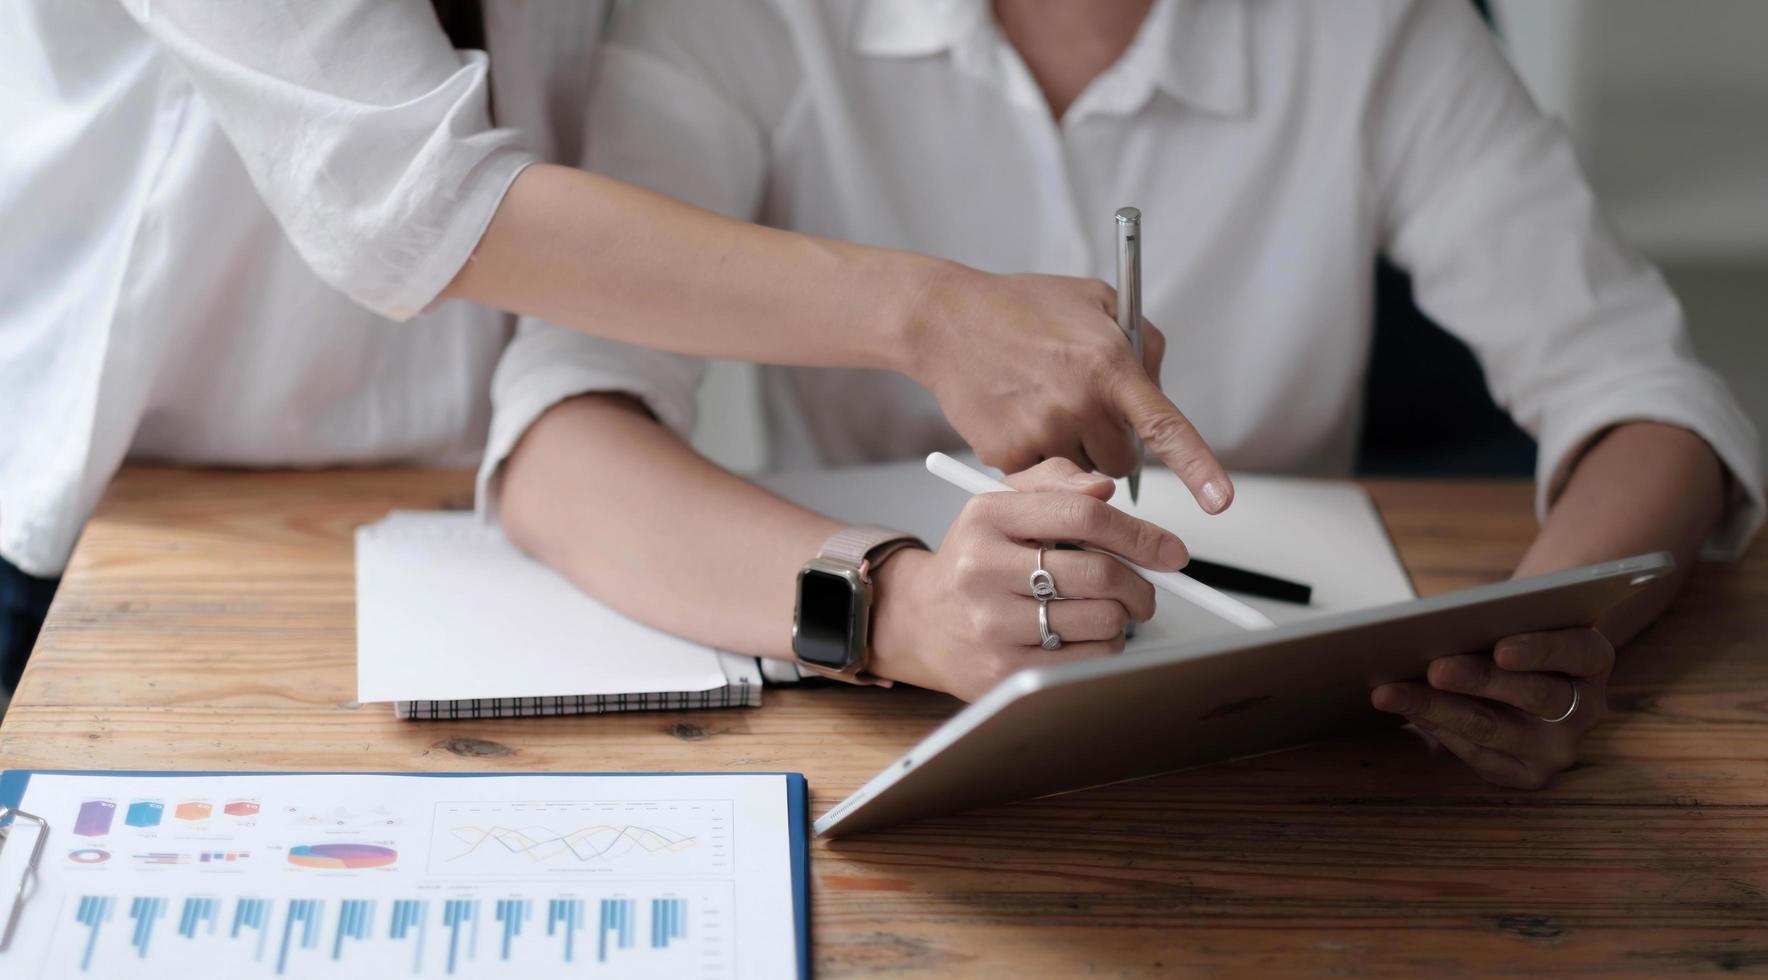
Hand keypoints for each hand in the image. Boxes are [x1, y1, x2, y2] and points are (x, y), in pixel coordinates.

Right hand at [869, 458, 1180, 700]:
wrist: (921, 620)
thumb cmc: (975, 558)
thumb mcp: (1002, 503)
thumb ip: (1055, 483)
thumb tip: (1105, 487)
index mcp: (988, 517)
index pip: (1084, 515)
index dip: (1139, 534)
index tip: (1170, 551)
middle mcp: (983, 570)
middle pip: (1100, 573)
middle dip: (1140, 584)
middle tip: (1143, 591)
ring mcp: (991, 625)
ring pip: (1102, 621)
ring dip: (1120, 619)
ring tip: (1100, 613)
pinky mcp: (1003, 673)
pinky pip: (1087, 661)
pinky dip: (1102, 649)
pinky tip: (1082, 637)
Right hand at [905, 264, 1232, 514]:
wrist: (947, 320)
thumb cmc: (1023, 307)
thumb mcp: (1097, 301)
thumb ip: (1141, 343)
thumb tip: (1159, 390)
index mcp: (1108, 364)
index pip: (1164, 427)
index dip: (1197, 467)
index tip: (1220, 502)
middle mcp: (1078, 403)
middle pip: (1121, 463)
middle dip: (1109, 443)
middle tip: (1079, 407)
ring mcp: (1040, 433)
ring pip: (1083, 477)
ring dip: (1074, 453)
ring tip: (1043, 406)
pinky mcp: (1007, 455)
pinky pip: (1042, 478)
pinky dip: (1036, 455)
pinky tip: (1017, 415)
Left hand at [1371, 628, 1613, 788]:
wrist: (1525, 676)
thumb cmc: (1513, 635)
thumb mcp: (1520, 621)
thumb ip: (1497, 620)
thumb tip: (1432, 625)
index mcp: (1593, 660)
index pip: (1578, 652)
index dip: (1540, 650)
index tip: (1501, 648)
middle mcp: (1586, 709)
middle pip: (1533, 694)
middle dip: (1478, 680)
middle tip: (1434, 669)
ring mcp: (1558, 748)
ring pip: (1494, 729)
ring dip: (1438, 708)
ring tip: (1392, 691)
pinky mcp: (1526, 774)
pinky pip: (1475, 753)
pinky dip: (1434, 726)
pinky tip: (1404, 709)